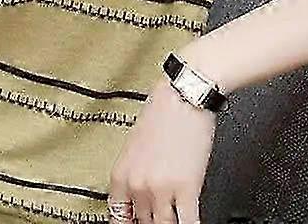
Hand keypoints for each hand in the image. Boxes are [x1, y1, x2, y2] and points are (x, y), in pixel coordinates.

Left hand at [107, 79, 216, 223]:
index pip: (118, 216)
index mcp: (121, 173)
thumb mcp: (135, 146)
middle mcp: (137, 184)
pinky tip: (190, 221)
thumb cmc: (163, 114)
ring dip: (171, 223)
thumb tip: (138, 199)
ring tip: (175, 217)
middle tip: (160, 217)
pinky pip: (188, 223)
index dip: (129, 223)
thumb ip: (134, 175)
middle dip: (152, 222)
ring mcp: (161, 189)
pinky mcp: (187, 188)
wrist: (184, 96)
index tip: (136, 223)